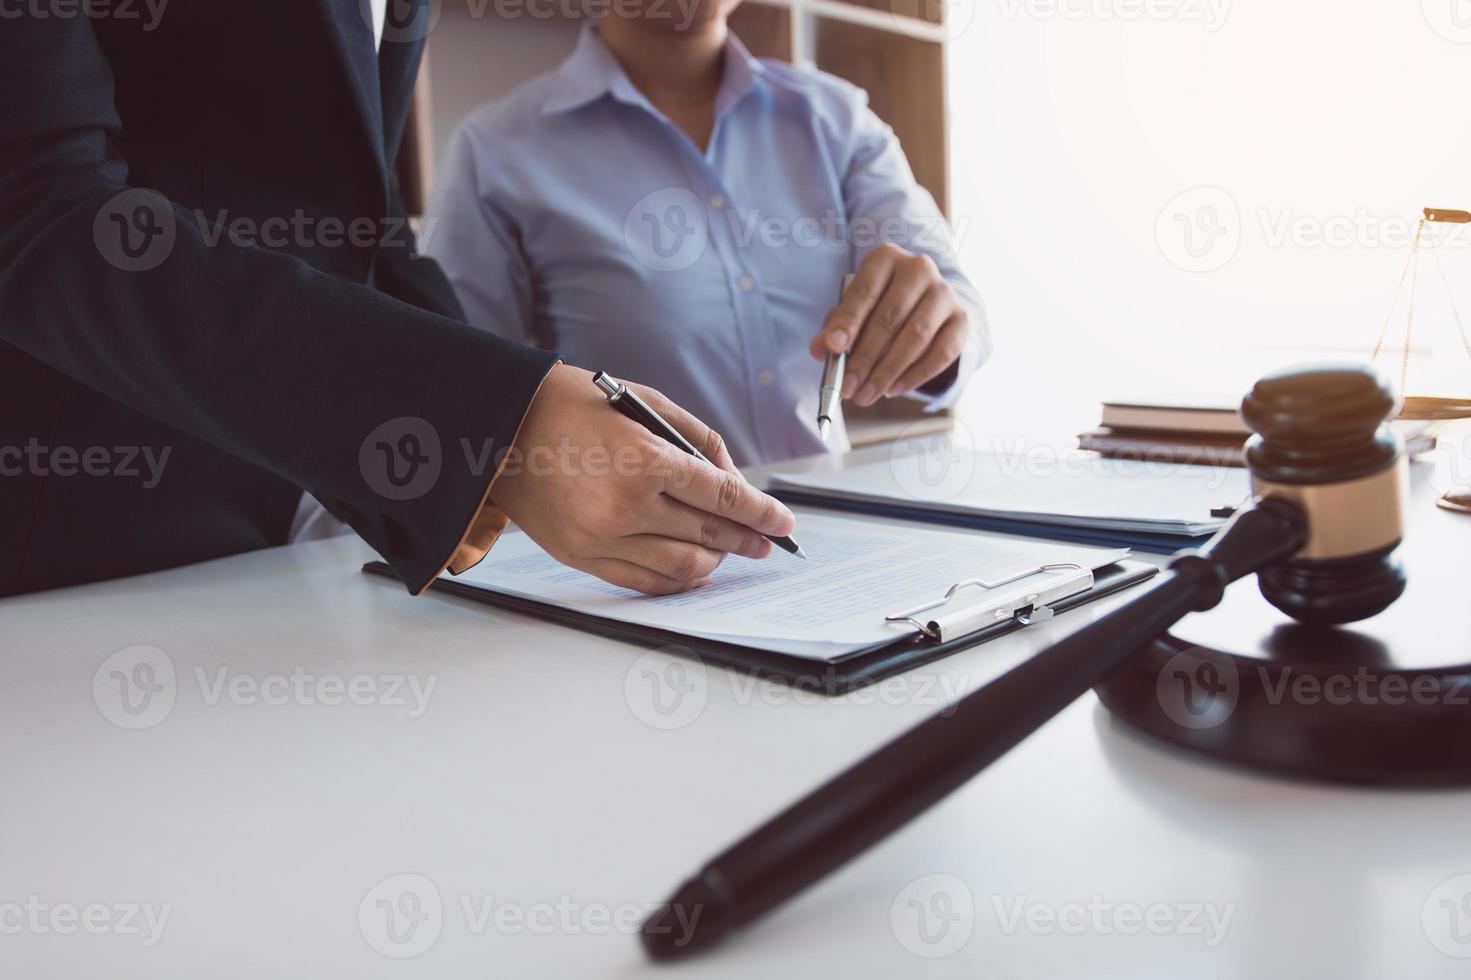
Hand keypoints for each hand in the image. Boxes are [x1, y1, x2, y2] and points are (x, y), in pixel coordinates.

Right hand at [488, 364, 795, 594]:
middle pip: (707, 534)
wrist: (500, 427)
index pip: (722, 498)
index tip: (783, 524)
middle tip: (766, 543)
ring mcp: (602, 538)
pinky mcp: (582, 557)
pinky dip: (676, 580)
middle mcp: (626, 506)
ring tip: (730, 553)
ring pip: (680, 566)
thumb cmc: (572, 406)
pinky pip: (643, 581)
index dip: (761, 514)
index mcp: (645, 462)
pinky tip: (693, 570)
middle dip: (745, 539)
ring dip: (714, 562)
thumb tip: (731, 479)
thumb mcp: (645, 403)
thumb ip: (696, 439)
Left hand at [809, 243, 968, 406]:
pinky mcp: (961, 320)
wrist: (925, 302)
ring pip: (916, 336)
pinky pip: (941, 352)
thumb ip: (835, 327)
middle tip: (847, 387)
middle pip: (890, 317)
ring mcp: (944, 293)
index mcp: (886, 258)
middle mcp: (919, 269)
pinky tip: (894, 390)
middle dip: (865, 357)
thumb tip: (820, 349)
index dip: (848, 321)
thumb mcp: (854, 309)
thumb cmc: (880, 304)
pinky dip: (916, 375)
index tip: (834, 348)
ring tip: (866, 395)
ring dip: (888, 371)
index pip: (865, 291)